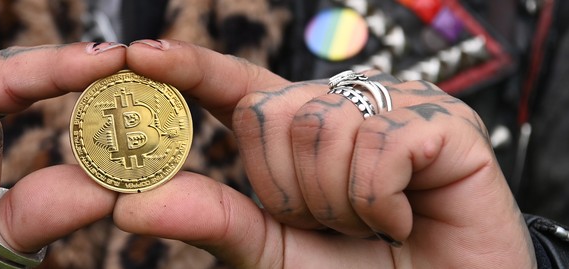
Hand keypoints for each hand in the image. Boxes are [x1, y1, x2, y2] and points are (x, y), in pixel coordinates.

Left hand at [116, 39, 533, 266]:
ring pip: (320, 130)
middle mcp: (341, 106)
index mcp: (296, 131)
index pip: (233, 86)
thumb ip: (211, 223)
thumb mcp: (272, 252)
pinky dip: (378, 204)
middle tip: (330, 223)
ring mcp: (392, 105)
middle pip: (270, 113)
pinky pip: (376, 148)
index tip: (136, 54)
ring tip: (369, 223)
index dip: (187, 68)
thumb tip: (127, 208)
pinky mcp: (442, 119)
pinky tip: (402, 218)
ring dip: (336, 203)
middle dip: (288, 190)